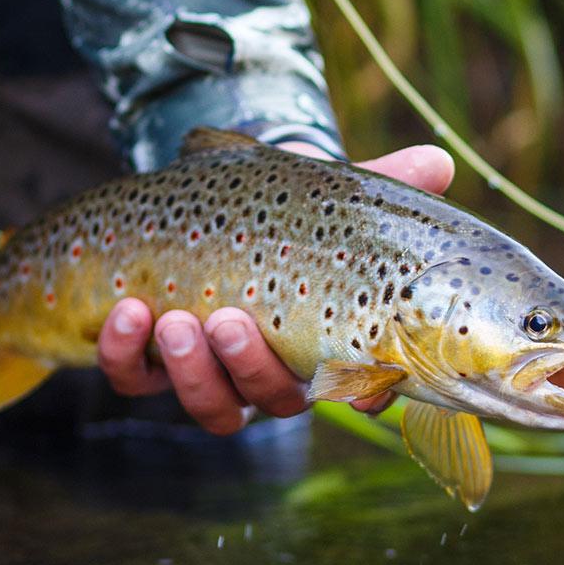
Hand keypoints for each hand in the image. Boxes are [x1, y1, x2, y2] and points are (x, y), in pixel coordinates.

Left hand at [96, 143, 454, 433]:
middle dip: (249, 368)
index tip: (360, 389)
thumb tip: (439, 160)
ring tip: (174, 320)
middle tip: (230, 323)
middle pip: (273, 401)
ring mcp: (209, 373)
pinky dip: (124, 353)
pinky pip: (133, 378)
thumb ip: (380, 181)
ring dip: (191, 371)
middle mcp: (271, 370)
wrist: (199, 197)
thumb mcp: (324, 191)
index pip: (359, 386)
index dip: (364, 394)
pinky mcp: (147, 364)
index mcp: (324, 342)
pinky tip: (127, 311)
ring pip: (209, 404)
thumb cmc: (277, 206)